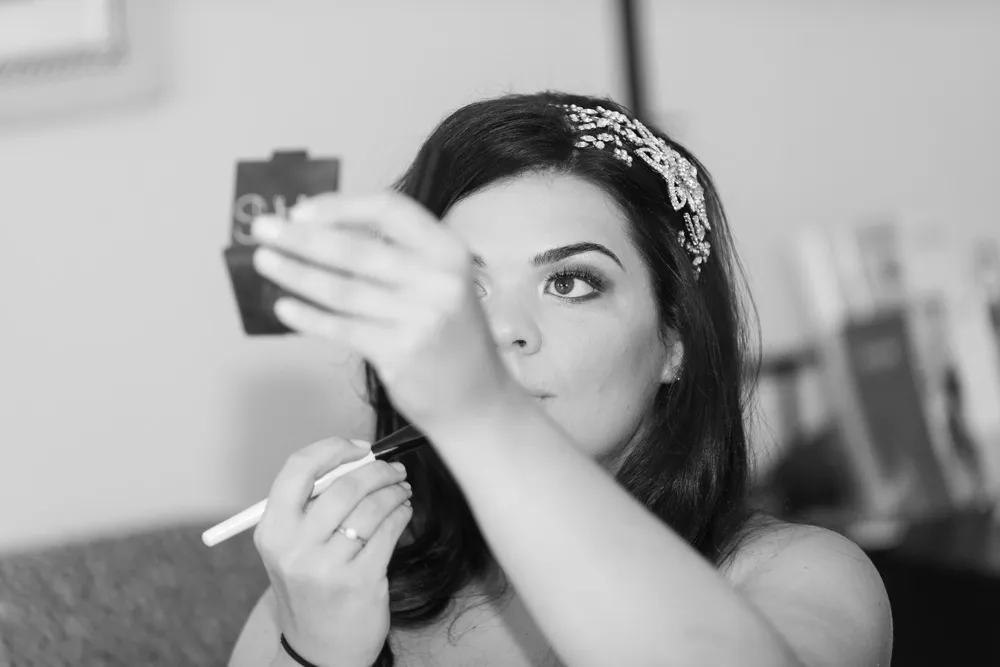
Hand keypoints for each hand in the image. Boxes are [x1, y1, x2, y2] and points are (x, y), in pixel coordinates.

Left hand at [249, 191, 517, 433]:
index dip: (341, 207)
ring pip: (342, 290)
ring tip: (265, 262)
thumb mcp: (438, 284)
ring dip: (296, 273)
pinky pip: (342, 328)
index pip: (390, 210)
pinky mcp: (401, 353)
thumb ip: (395, 256)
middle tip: (263, 230)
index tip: (302, 210)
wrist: (479, 401)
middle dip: (301, 238)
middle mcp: (439, 281)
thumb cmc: (450, 337)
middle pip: (357, 250)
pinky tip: (284, 307)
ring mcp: (420, 318)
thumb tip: (326, 229)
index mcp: (449, 251)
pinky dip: (309, 317)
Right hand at [253, 437, 412, 666]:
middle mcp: (293, 547)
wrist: (320, 650)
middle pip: (344, 485)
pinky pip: (388, 530)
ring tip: (402, 489)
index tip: (359, 449)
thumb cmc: (311, 589)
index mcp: (272, 531)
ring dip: (394, 491)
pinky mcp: (359, 580)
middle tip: (393, 468)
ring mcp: (326, 566)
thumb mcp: (292, 549)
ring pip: (371, 506)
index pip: (298, 468)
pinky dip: (401, 513)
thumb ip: (312, 506)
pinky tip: (403, 511)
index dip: (333, 449)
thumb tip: (357, 459)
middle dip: (377, 470)